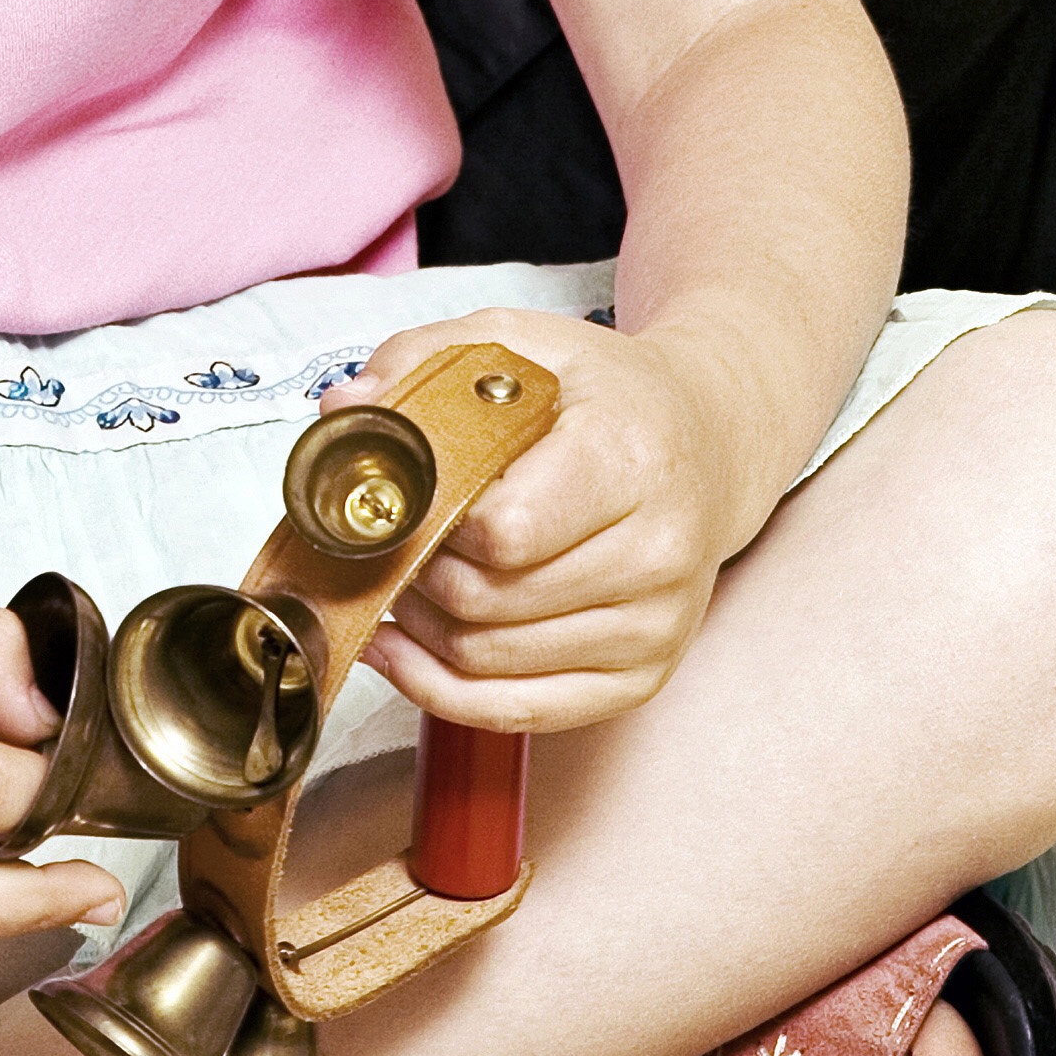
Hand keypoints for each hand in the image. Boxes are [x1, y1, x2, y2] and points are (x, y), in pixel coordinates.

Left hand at [357, 305, 776, 735]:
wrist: (710, 441)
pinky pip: (520, 712)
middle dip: (413, 576)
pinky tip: (402, 650)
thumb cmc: (605, 395)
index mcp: (629, 458)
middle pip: (487, 602)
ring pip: (490, 661)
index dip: (432, 522)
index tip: (405, 498)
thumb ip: (424, 361)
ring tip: (399, 582)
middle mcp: (658, 551)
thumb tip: (345, 410)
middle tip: (388, 543)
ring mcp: (657, 624)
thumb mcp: (521, 343)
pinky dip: (443, 690)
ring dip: (421, 630)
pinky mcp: (644, 675)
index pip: (504, 531)